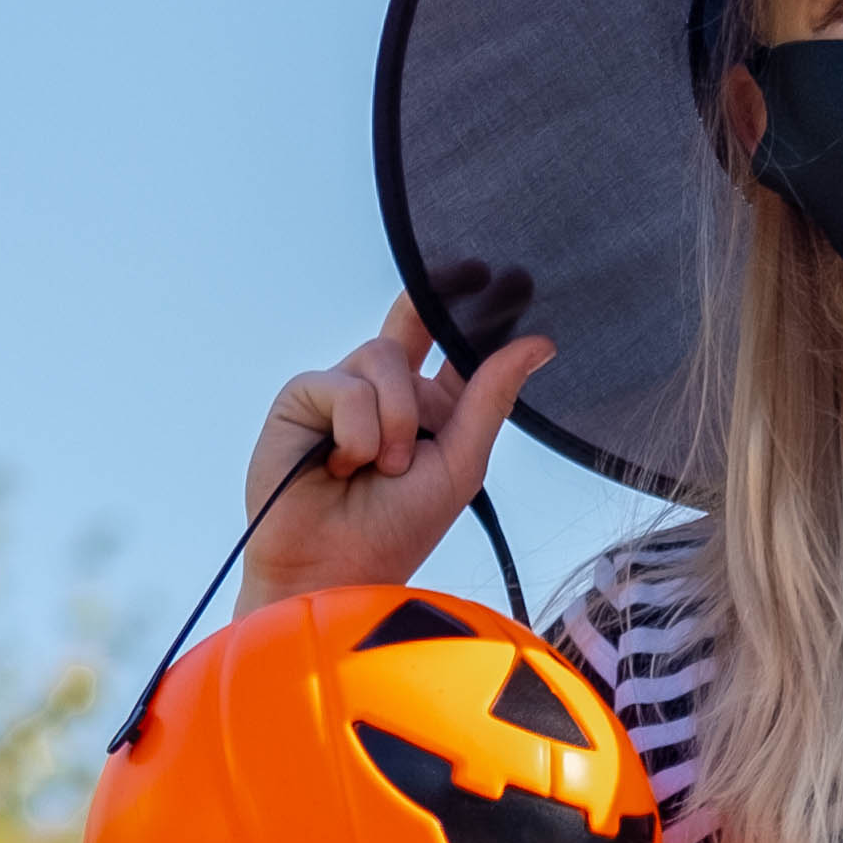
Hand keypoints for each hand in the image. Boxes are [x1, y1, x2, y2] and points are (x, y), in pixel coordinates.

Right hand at [238, 298, 553, 610]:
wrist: (336, 571)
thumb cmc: (398, 531)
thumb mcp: (461, 461)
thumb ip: (490, 397)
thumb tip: (540, 342)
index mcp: (427, 408)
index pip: (455, 348)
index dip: (477, 311)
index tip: (509, 276)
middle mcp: (383, 393)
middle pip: (410, 322)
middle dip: (433, 294)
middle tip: (471, 271)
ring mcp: (341, 391)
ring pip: (382, 356)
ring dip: (395, 418)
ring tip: (383, 467)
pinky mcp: (302, 399)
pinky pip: (344, 385)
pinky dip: (358, 431)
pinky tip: (344, 466)